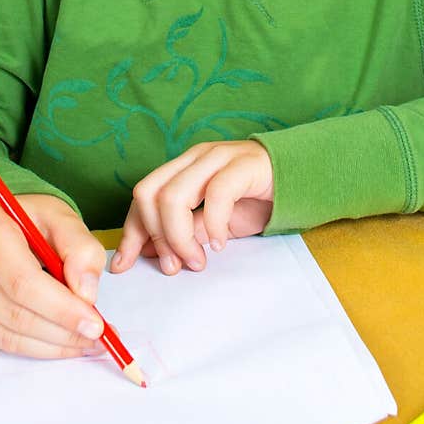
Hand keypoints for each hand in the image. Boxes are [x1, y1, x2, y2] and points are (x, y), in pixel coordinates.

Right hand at [0, 194, 109, 358]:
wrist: (1, 222)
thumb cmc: (32, 220)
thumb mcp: (63, 218)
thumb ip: (81, 249)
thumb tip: (87, 294)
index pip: (23, 282)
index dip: (61, 309)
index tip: (95, 323)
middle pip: (15, 313)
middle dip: (62, 331)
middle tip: (96, 336)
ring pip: (8, 335)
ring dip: (52, 345)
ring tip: (85, 341)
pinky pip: (1, 342)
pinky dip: (36, 348)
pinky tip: (62, 343)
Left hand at [111, 139, 274, 275]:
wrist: (299, 176)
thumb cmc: (254, 199)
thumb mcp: (214, 223)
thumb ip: (185, 232)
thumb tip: (148, 253)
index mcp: (182, 168)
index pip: (142, 196)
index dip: (130, 232)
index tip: (124, 265)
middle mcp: (194, 158)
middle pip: (149, 193)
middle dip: (154, 236)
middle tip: (173, 266)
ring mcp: (217, 157)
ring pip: (174, 195)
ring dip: (179, 236)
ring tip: (197, 260)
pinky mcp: (242, 165)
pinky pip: (216, 195)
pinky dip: (212, 225)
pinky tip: (220, 245)